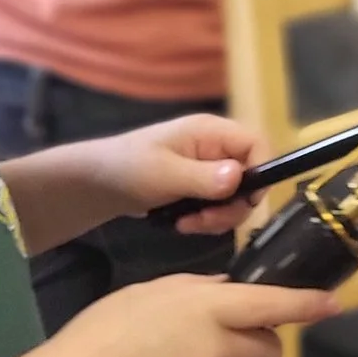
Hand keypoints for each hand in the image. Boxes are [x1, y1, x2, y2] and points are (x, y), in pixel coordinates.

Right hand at [49, 275, 338, 356]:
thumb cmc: (101, 336)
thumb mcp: (148, 294)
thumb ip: (197, 292)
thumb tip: (230, 292)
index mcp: (208, 309)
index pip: (272, 305)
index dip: (306, 304)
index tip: (331, 304)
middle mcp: (219, 349)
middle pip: (267, 350)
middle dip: (253, 344)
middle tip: (216, 341)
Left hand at [104, 113, 263, 234]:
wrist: (96, 183)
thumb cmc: (126, 168)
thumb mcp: (164, 175)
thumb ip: (203, 178)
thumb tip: (240, 179)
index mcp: (211, 132)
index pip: (257, 144)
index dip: (261, 172)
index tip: (244, 202)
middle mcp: (216, 147)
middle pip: (252, 176)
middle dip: (233, 206)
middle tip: (205, 221)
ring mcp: (209, 168)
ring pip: (237, 197)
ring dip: (218, 218)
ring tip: (187, 224)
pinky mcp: (200, 187)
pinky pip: (220, 206)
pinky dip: (206, 220)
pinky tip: (182, 223)